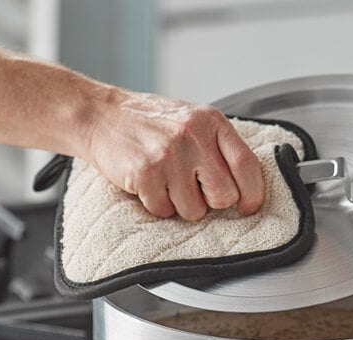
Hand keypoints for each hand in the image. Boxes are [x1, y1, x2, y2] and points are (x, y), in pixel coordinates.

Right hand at [87, 92, 264, 220]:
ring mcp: (169, 155)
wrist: (99, 115)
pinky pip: (165, 212)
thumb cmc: (151, 123)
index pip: (247, 165)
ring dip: (180, 205)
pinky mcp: (146, 173)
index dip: (253, 193)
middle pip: (224, 196)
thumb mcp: (192, 121)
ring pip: (194, 211)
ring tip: (166, 181)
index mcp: (211, 122)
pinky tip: (148, 184)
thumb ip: (219, 147)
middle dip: (210, 201)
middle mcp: (193, 136)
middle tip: (192, 187)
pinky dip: (156, 205)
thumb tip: (247, 189)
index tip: (249, 207)